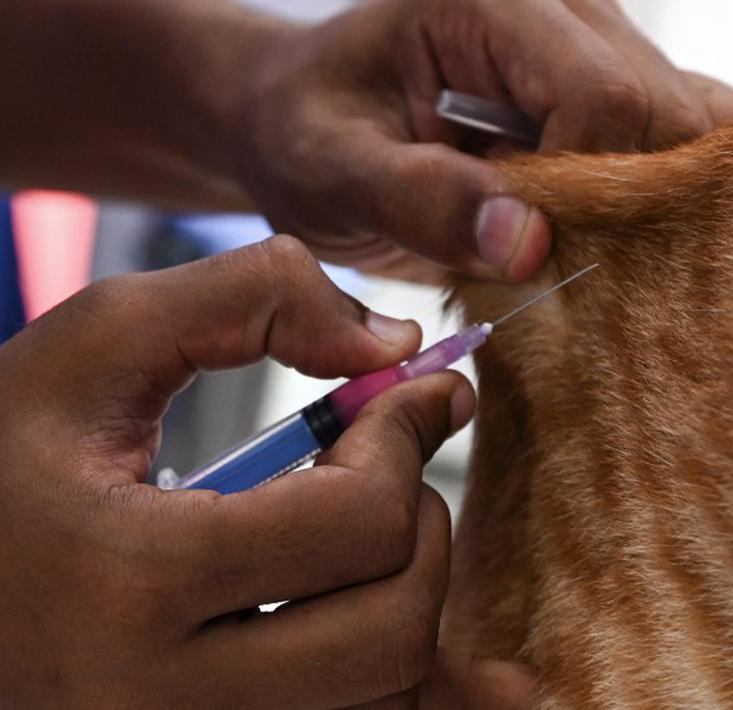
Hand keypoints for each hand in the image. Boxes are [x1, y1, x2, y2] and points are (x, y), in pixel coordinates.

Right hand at [0, 236, 484, 707]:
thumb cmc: (0, 458)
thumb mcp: (99, 342)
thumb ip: (254, 298)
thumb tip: (401, 345)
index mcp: (131, 580)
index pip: (363, 522)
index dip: (407, 438)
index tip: (416, 396)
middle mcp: (160, 698)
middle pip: (395, 631)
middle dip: (420, 529)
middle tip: (381, 471)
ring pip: (387, 695)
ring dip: (404, 597)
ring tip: (346, 532)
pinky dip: (379, 667)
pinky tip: (345, 600)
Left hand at [233, 0, 732, 283]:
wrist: (303, 116)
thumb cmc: (306, 130)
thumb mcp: (330, 168)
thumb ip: (419, 199)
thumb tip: (526, 245)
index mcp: (495, 5)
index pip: (603, 96)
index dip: (588, 194)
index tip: (530, 254)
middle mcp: (568, 12)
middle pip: (669, 115)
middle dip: (632, 209)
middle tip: (564, 267)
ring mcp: (602, 48)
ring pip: (696, 132)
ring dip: (656, 212)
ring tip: (590, 257)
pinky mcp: (613, 91)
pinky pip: (684, 144)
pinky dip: (664, 206)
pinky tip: (617, 245)